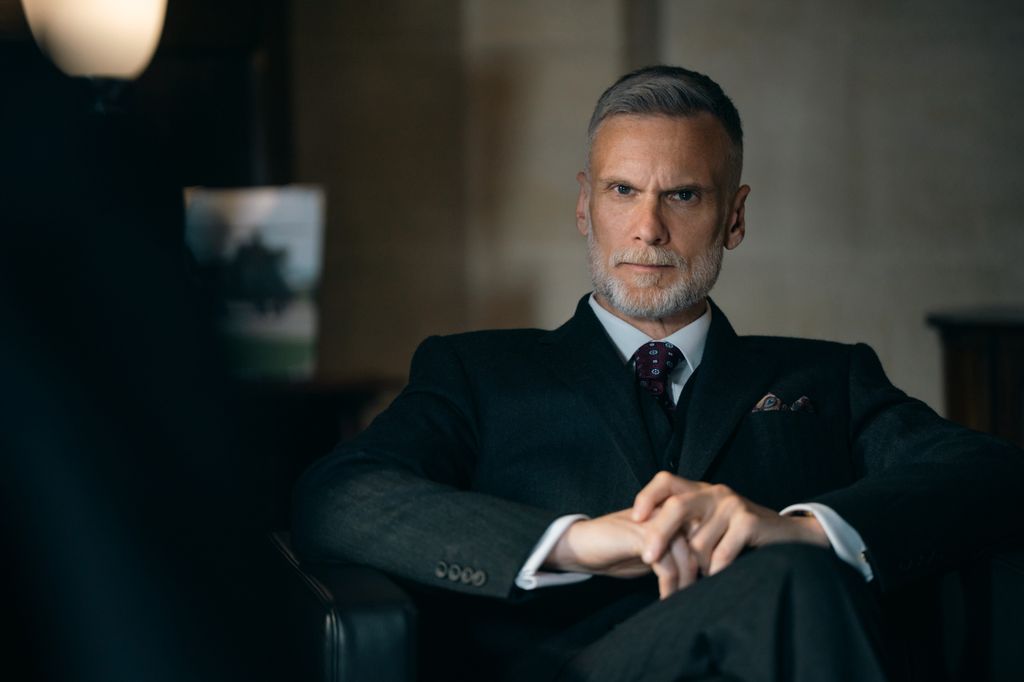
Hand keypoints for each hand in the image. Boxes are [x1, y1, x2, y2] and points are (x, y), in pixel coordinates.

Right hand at [544, 508, 700, 594]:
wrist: (578, 545)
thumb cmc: (613, 550)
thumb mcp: (649, 554)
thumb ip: (672, 556)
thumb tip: (696, 575)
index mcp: (668, 514)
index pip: (700, 537)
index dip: (703, 563)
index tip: (700, 586)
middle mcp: (664, 513)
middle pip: (697, 546)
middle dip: (696, 575)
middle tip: (692, 598)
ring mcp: (653, 523)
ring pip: (685, 556)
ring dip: (684, 584)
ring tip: (678, 601)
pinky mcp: (640, 536)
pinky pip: (666, 565)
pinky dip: (668, 586)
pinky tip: (664, 597)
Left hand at [632, 472, 828, 584]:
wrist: (789, 538)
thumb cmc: (740, 537)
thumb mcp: (709, 525)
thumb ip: (684, 527)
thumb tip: (645, 543)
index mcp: (700, 490)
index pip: (665, 481)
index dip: (647, 496)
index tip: (634, 518)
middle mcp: (715, 492)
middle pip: (677, 508)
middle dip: (659, 534)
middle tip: (647, 558)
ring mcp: (732, 505)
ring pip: (698, 542)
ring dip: (698, 565)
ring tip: (706, 571)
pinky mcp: (748, 521)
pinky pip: (720, 554)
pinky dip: (716, 571)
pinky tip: (719, 575)